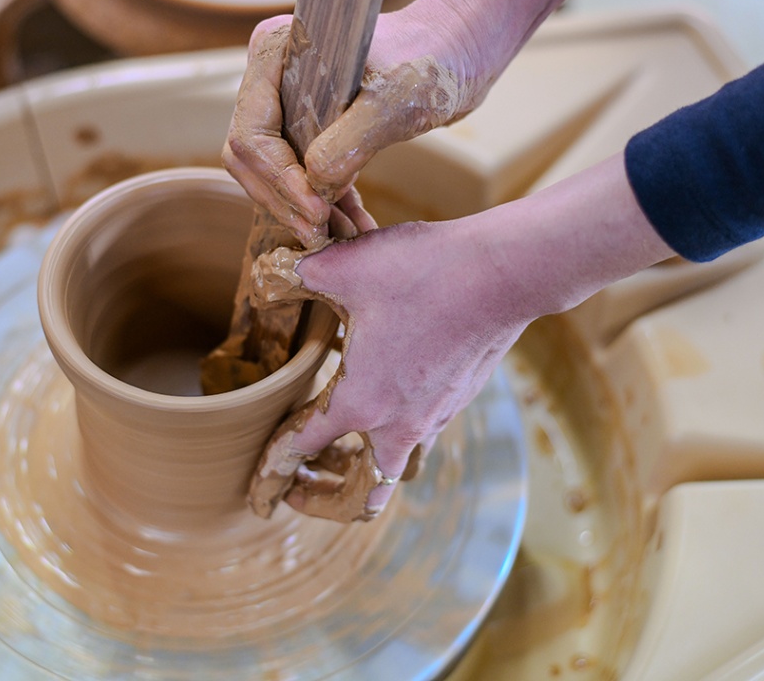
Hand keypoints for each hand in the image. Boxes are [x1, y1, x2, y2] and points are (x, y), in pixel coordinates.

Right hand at [222, 0, 635, 247]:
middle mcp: (271, 76)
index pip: (252, 134)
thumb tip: (312, 186)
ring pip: (276, 174)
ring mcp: (289, 102)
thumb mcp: (395, 102)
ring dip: (306, 211)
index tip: (317, 211)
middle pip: (254, 159)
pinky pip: (304, 176)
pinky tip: (355, 230)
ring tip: (344, 238)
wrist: (463, 47)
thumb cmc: (432, 59)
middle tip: (323, 236)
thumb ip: (349, 142)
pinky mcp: (313, 125)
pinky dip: (326, 205)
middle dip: (286, 202)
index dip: (279, 180)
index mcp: (274, 53)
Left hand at [244, 154, 674, 521]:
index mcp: (360, 403)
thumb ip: (297, 274)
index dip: (274, 466)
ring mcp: (438, 413)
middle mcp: (399, 422)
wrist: (503, 272)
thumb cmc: (421, 273)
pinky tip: (395, 391)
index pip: (303, 447)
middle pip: (365, 488)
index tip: (260, 488)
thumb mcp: (343, 267)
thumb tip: (273, 270)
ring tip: (350, 451)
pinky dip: (404, 425)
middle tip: (303, 487)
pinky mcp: (464, 395)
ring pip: (401, 460)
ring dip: (371, 463)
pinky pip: (426, 426)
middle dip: (329, 497)